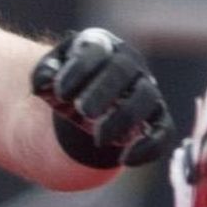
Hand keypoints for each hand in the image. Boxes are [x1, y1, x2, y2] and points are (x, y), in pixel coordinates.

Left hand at [33, 27, 174, 170]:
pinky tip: (124, 160)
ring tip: (97, 139)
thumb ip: (44, 73)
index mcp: (103, 47)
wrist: (86, 105)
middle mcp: (130, 65)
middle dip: (103, 91)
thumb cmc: (70, 84)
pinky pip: (163, 132)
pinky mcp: (156, 121)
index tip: (60, 93)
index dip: (80, 70)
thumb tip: (43, 80)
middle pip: (124, 71)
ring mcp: (146, 92)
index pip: (97, 51)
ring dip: (124, 118)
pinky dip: (148, 147)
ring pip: (146, 99)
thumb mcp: (51, 76)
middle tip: (83, 110)